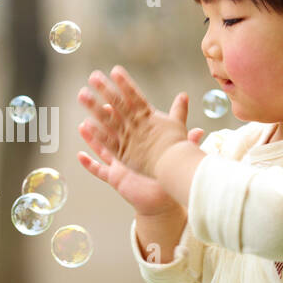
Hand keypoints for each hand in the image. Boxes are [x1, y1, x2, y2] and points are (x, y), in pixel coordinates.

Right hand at [78, 86, 202, 216]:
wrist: (163, 194)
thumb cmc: (167, 169)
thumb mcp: (177, 152)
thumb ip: (187, 140)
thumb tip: (202, 129)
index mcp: (139, 136)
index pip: (128, 115)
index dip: (120, 102)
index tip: (112, 88)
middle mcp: (127, 146)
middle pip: (111, 126)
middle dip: (99, 113)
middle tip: (89, 97)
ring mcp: (119, 162)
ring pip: (103, 146)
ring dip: (92, 136)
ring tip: (82, 126)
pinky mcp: (116, 177)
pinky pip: (99, 170)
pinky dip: (90, 164)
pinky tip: (80, 156)